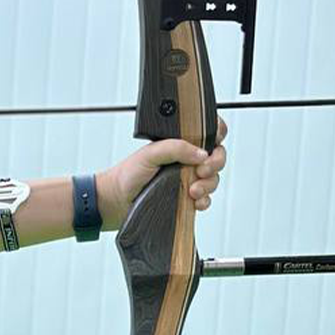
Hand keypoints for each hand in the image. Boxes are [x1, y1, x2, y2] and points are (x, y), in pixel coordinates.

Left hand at [97, 117, 228, 230]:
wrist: (117, 199)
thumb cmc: (129, 173)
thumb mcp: (149, 154)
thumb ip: (175, 148)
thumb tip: (201, 153)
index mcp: (180, 143)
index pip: (208, 133)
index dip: (217, 135)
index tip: (213, 143)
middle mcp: (187, 160)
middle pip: (217, 157)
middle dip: (215, 164)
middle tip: (201, 171)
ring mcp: (189, 178)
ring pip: (213, 179)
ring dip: (208, 185)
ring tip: (191, 191)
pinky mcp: (187, 197)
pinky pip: (206, 199)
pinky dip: (204, 201)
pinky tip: (194, 201)